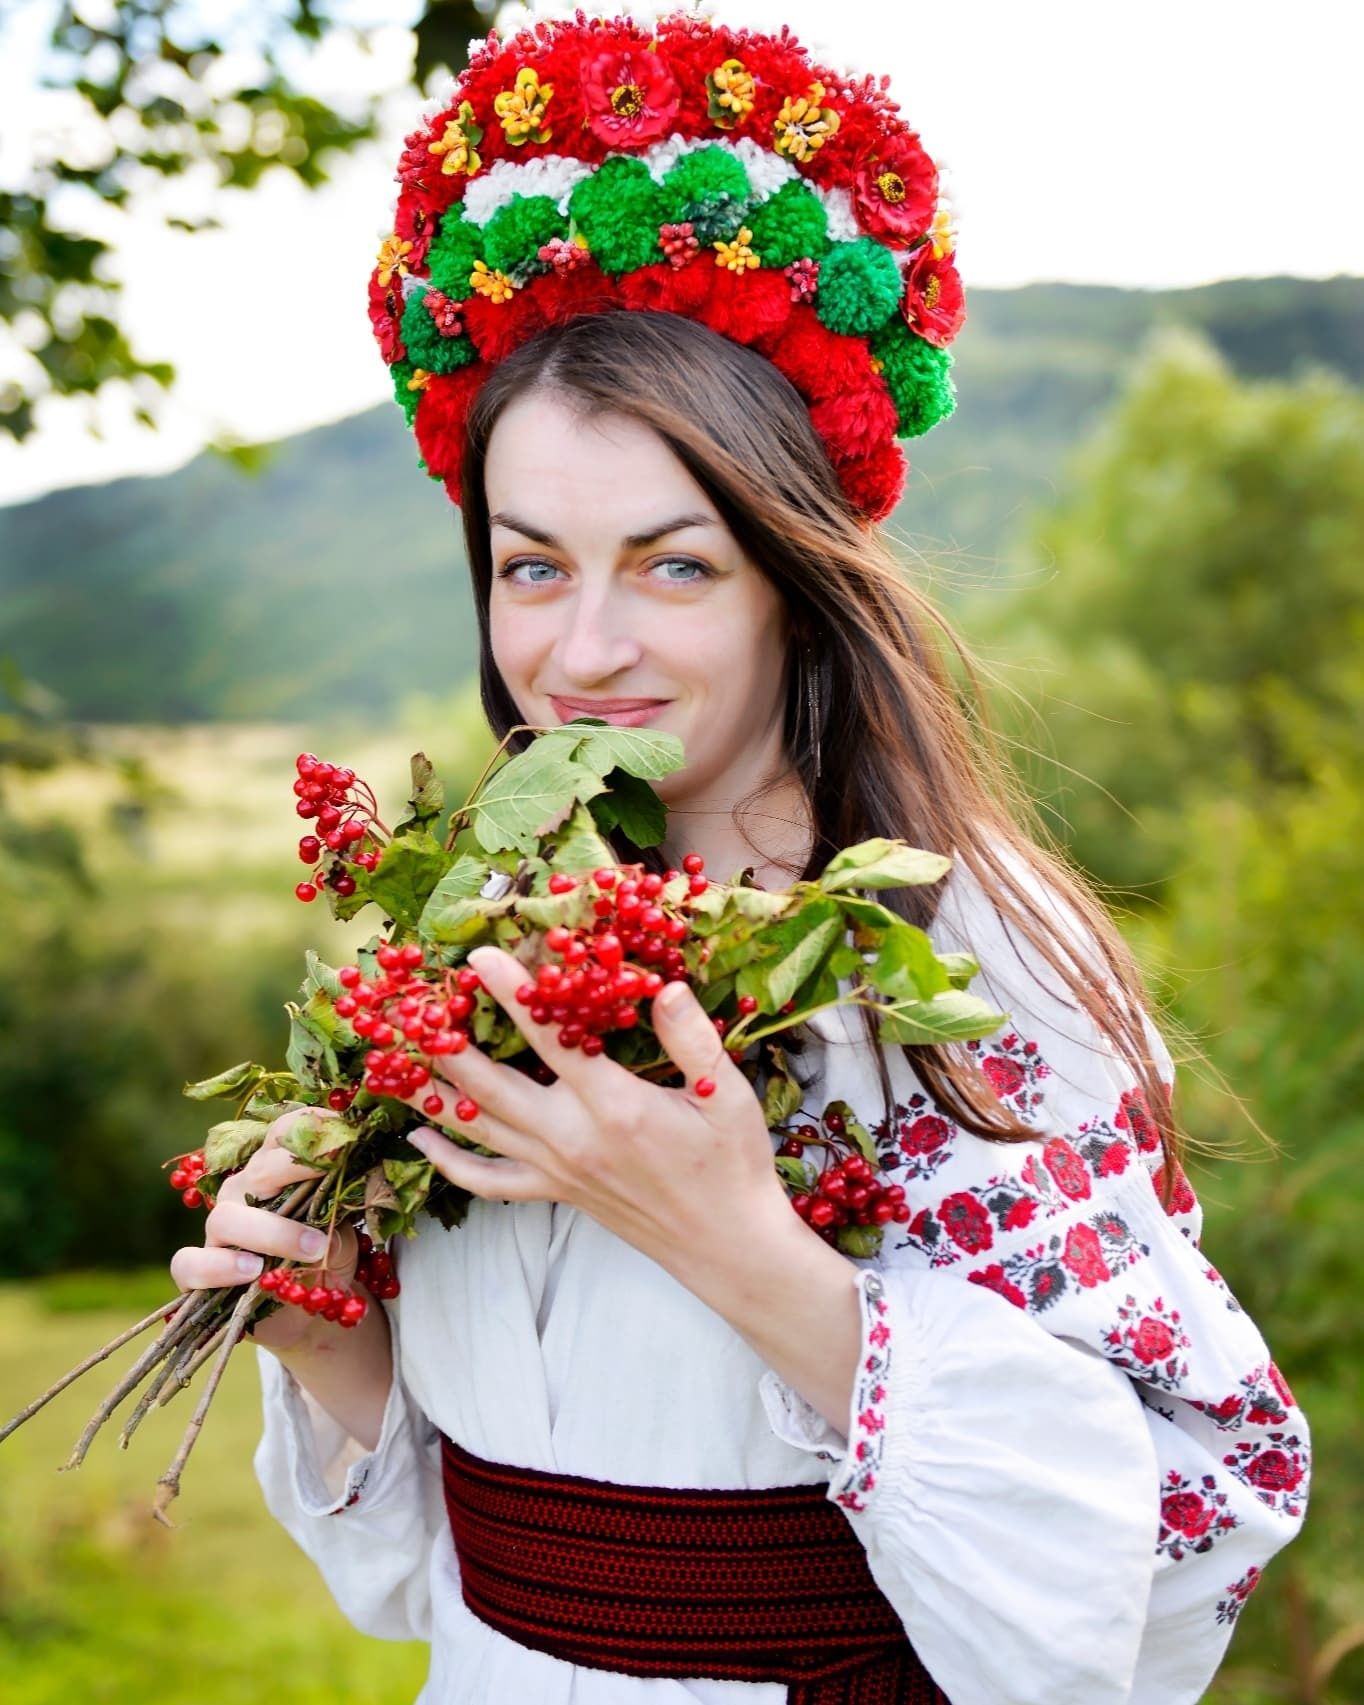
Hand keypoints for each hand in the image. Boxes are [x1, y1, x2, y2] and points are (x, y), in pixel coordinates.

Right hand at [168, 1108, 358, 1354]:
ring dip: (274, 1232)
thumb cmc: (325, 1257)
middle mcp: (242, 1191)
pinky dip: (220, 1267)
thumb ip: (341, 1206)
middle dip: (297, 1171)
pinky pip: (192, 1263)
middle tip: (334, 1181)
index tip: (348, 1138)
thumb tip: (351, 1190)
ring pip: (227, 1218)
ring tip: (313, 1248)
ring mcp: (218, 1229)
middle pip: (258, 1169)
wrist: (312, 1312)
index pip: (285, 1133)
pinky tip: (253, 1271)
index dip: (313, 1128)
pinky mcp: (200, 1271)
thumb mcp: (344, 1228)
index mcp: (275, 1169)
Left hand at [398, 945, 791, 1282]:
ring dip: (432, 1092)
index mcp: (614, 1105)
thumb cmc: (733, 1166)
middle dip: (446, 1039)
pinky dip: (448, 1162)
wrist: (727, 1246)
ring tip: (392, 1058)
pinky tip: (419, 1141)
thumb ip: (691, 1038)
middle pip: (490, 1084)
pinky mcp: (554, 1193)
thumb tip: (661, 986)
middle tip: (411, 1002)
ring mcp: (556, 1169)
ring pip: (477, 1127)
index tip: (477, 958)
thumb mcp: (728, 1096)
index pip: (551, 1038)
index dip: (512, 994)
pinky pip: (487, 1181)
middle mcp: (572, 1137)